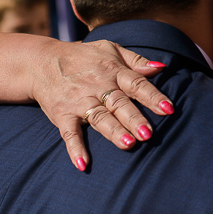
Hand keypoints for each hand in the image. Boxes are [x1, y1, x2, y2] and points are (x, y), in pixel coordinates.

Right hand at [31, 39, 173, 170]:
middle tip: (149, 134)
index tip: (169, 109)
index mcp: (113, 72)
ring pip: (99, 118)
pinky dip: (75, 148)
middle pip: (119, 103)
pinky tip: (82, 163)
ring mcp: (79, 101)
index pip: (137, 85)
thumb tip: (162, 68)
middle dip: (134, 118)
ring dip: (113, 131)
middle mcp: (98, 87)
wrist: (43, 61)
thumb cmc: (85, 58)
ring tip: (128, 144)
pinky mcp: (62, 114)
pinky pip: (69, 133)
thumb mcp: (111, 50)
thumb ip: (137, 61)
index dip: (153, 96)